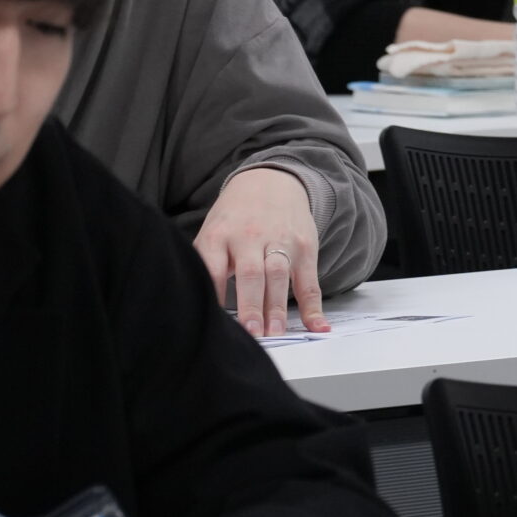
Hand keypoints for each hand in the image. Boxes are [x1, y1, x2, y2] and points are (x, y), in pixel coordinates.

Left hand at [195, 166, 325, 336]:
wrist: (270, 182)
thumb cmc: (234, 220)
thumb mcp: (212, 234)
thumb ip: (207, 266)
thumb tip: (199, 308)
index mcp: (219, 235)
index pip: (214, 269)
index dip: (214, 296)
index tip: (214, 325)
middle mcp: (249, 236)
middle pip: (251, 274)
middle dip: (251, 306)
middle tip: (252, 334)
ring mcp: (280, 240)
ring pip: (278, 275)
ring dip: (277, 307)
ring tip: (274, 334)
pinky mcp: (304, 246)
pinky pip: (309, 281)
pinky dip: (314, 306)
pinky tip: (316, 326)